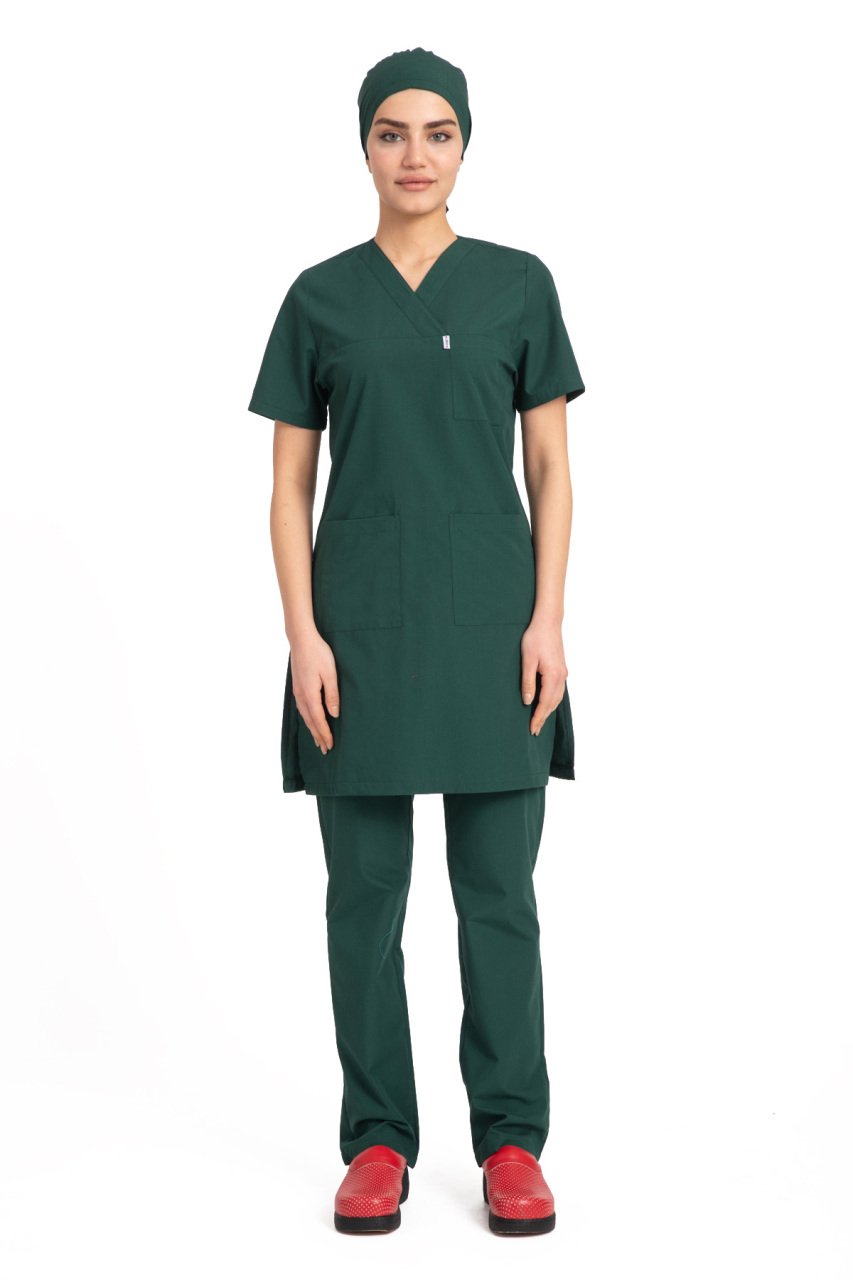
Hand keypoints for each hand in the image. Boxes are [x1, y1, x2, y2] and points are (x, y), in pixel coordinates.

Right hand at [290, 630, 339, 753]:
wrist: (301, 639)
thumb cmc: (318, 654)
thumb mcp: (330, 674)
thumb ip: (332, 695)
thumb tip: (334, 714)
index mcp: (310, 695)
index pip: (318, 720)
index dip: (324, 734)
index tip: (330, 746)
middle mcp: (301, 696)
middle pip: (310, 721)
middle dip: (318, 736)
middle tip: (325, 750)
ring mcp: (297, 691)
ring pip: (305, 716)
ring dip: (312, 729)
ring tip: (318, 740)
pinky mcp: (297, 686)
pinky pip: (302, 708)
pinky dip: (307, 718)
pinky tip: (310, 720)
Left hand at [520, 618, 567, 735]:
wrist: (548, 621)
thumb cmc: (535, 638)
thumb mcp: (527, 660)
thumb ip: (528, 682)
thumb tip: (528, 702)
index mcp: (553, 676)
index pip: (544, 703)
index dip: (538, 717)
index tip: (532, 729)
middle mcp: (561, 677)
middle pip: (553, 703)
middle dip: (543, 718)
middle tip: (534, 731)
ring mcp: (563, 673)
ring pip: (557, 698)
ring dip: (548, 711)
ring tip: (540, 721)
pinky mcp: (561, 669)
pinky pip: (558, 691)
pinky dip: (553, 701)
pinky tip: (547, 704)